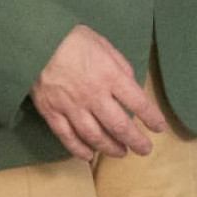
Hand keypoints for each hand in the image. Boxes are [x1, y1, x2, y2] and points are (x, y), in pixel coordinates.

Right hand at [29, 25, 165, 160]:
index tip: (159, 127)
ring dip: (110, 148)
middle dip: (135, 140)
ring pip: (94, 136)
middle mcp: (94, 95)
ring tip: (121, 153)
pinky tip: (89, 156)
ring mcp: (72, 107)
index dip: (151, 117)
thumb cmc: (75, 40)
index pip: (138, 102)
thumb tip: (131, 85)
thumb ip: (120, 67)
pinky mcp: (52, 113)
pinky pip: (67, 137)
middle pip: (118, 125)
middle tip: (144, 150)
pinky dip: (79, 150)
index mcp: (111, 76)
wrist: (37, 42)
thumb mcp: (106, 46)